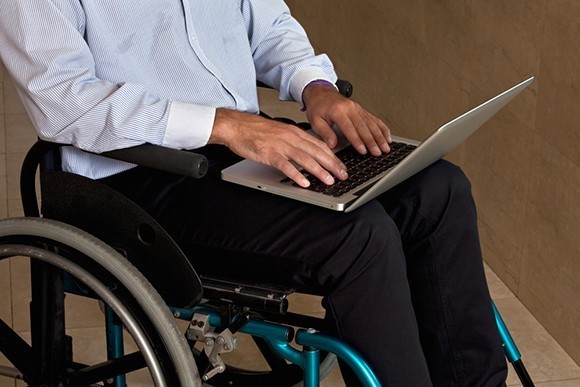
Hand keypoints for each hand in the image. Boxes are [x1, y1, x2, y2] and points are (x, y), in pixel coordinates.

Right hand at [209, 108, 347, 186]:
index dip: (333, 156)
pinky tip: (304, 182)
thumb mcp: (280, 132)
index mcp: (294, 131)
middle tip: (343, 175)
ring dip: (319, 171)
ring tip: (329, 180)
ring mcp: (280, 145)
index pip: (319, 144)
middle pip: (316, 151)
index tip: (342, 166)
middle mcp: (290, 137)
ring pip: (305, 158)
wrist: (236, 126)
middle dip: (332, 164)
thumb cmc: (255, 130)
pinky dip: (297, 174)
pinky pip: (286, 165)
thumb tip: (307, 152)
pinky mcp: (269, 153)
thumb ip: (294, 141)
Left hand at [302, 83, 391, 155]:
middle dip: (372, 141)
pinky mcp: (361, 110)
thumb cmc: (318, 107)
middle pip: (364, 127)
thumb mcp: (315, 121)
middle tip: (378, 152)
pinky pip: (374, 119)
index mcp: (338, 111)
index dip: (357, 140)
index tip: (363, 150)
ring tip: (386, 148)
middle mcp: (350, 108)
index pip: (349, 128)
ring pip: (371, 124)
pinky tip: (387, 136)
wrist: (321, 92)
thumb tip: (333, 145)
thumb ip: (325, 133)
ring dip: (380, 136)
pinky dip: (382, 128)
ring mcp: (357, 108)